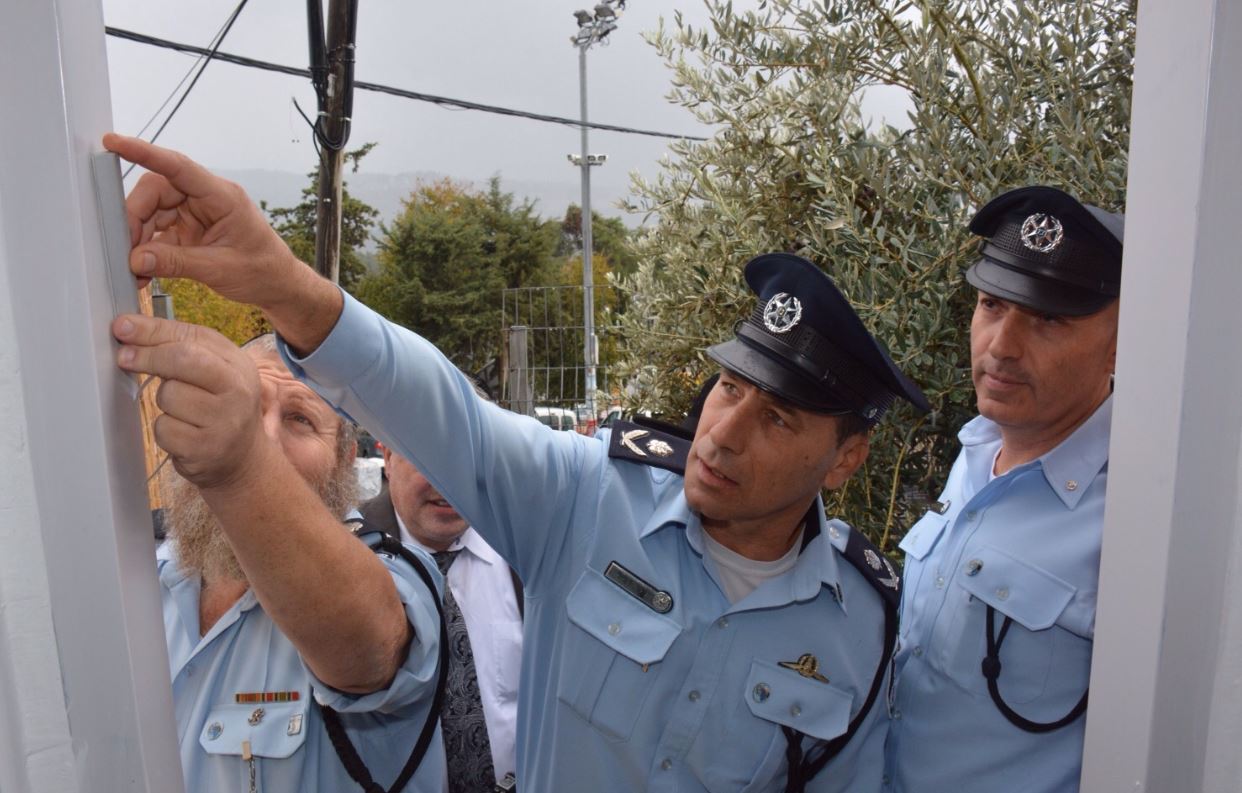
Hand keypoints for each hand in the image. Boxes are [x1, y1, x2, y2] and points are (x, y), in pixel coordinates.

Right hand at [103, 134, 343, 353]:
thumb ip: (177, 263)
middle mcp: (205, 198)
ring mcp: (195, 213)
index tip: (114, 142)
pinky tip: (142, 270)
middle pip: (155, 192)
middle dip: (135, 218)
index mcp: (221, 196)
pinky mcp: (188, 230)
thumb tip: (137, 259)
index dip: (144, 152)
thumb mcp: (220, 269)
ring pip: (151, 213)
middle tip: (126, 250)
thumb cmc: (262, 270)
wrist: (277, 284)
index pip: (178, 166)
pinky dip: (147, 250)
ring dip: (138, 239)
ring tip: (135, 269)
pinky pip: (157, 232)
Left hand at [113, 313, 274, 491]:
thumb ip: (176, 344)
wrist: (242, 457)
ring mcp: (224, 422)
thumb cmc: (218, 406)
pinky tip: (183, 433)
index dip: (152, 332)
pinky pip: (164, 429)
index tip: (122, 328)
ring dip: (163, 402)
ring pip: (168, 396)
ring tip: (182, 411)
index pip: (193, 338)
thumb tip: (127, 327)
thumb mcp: (211, 369)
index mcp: (238, 365)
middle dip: (148, 356)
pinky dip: (165, 430)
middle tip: (125, 358)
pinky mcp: (206, 449)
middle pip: (183, 360)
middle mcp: (238, 391)